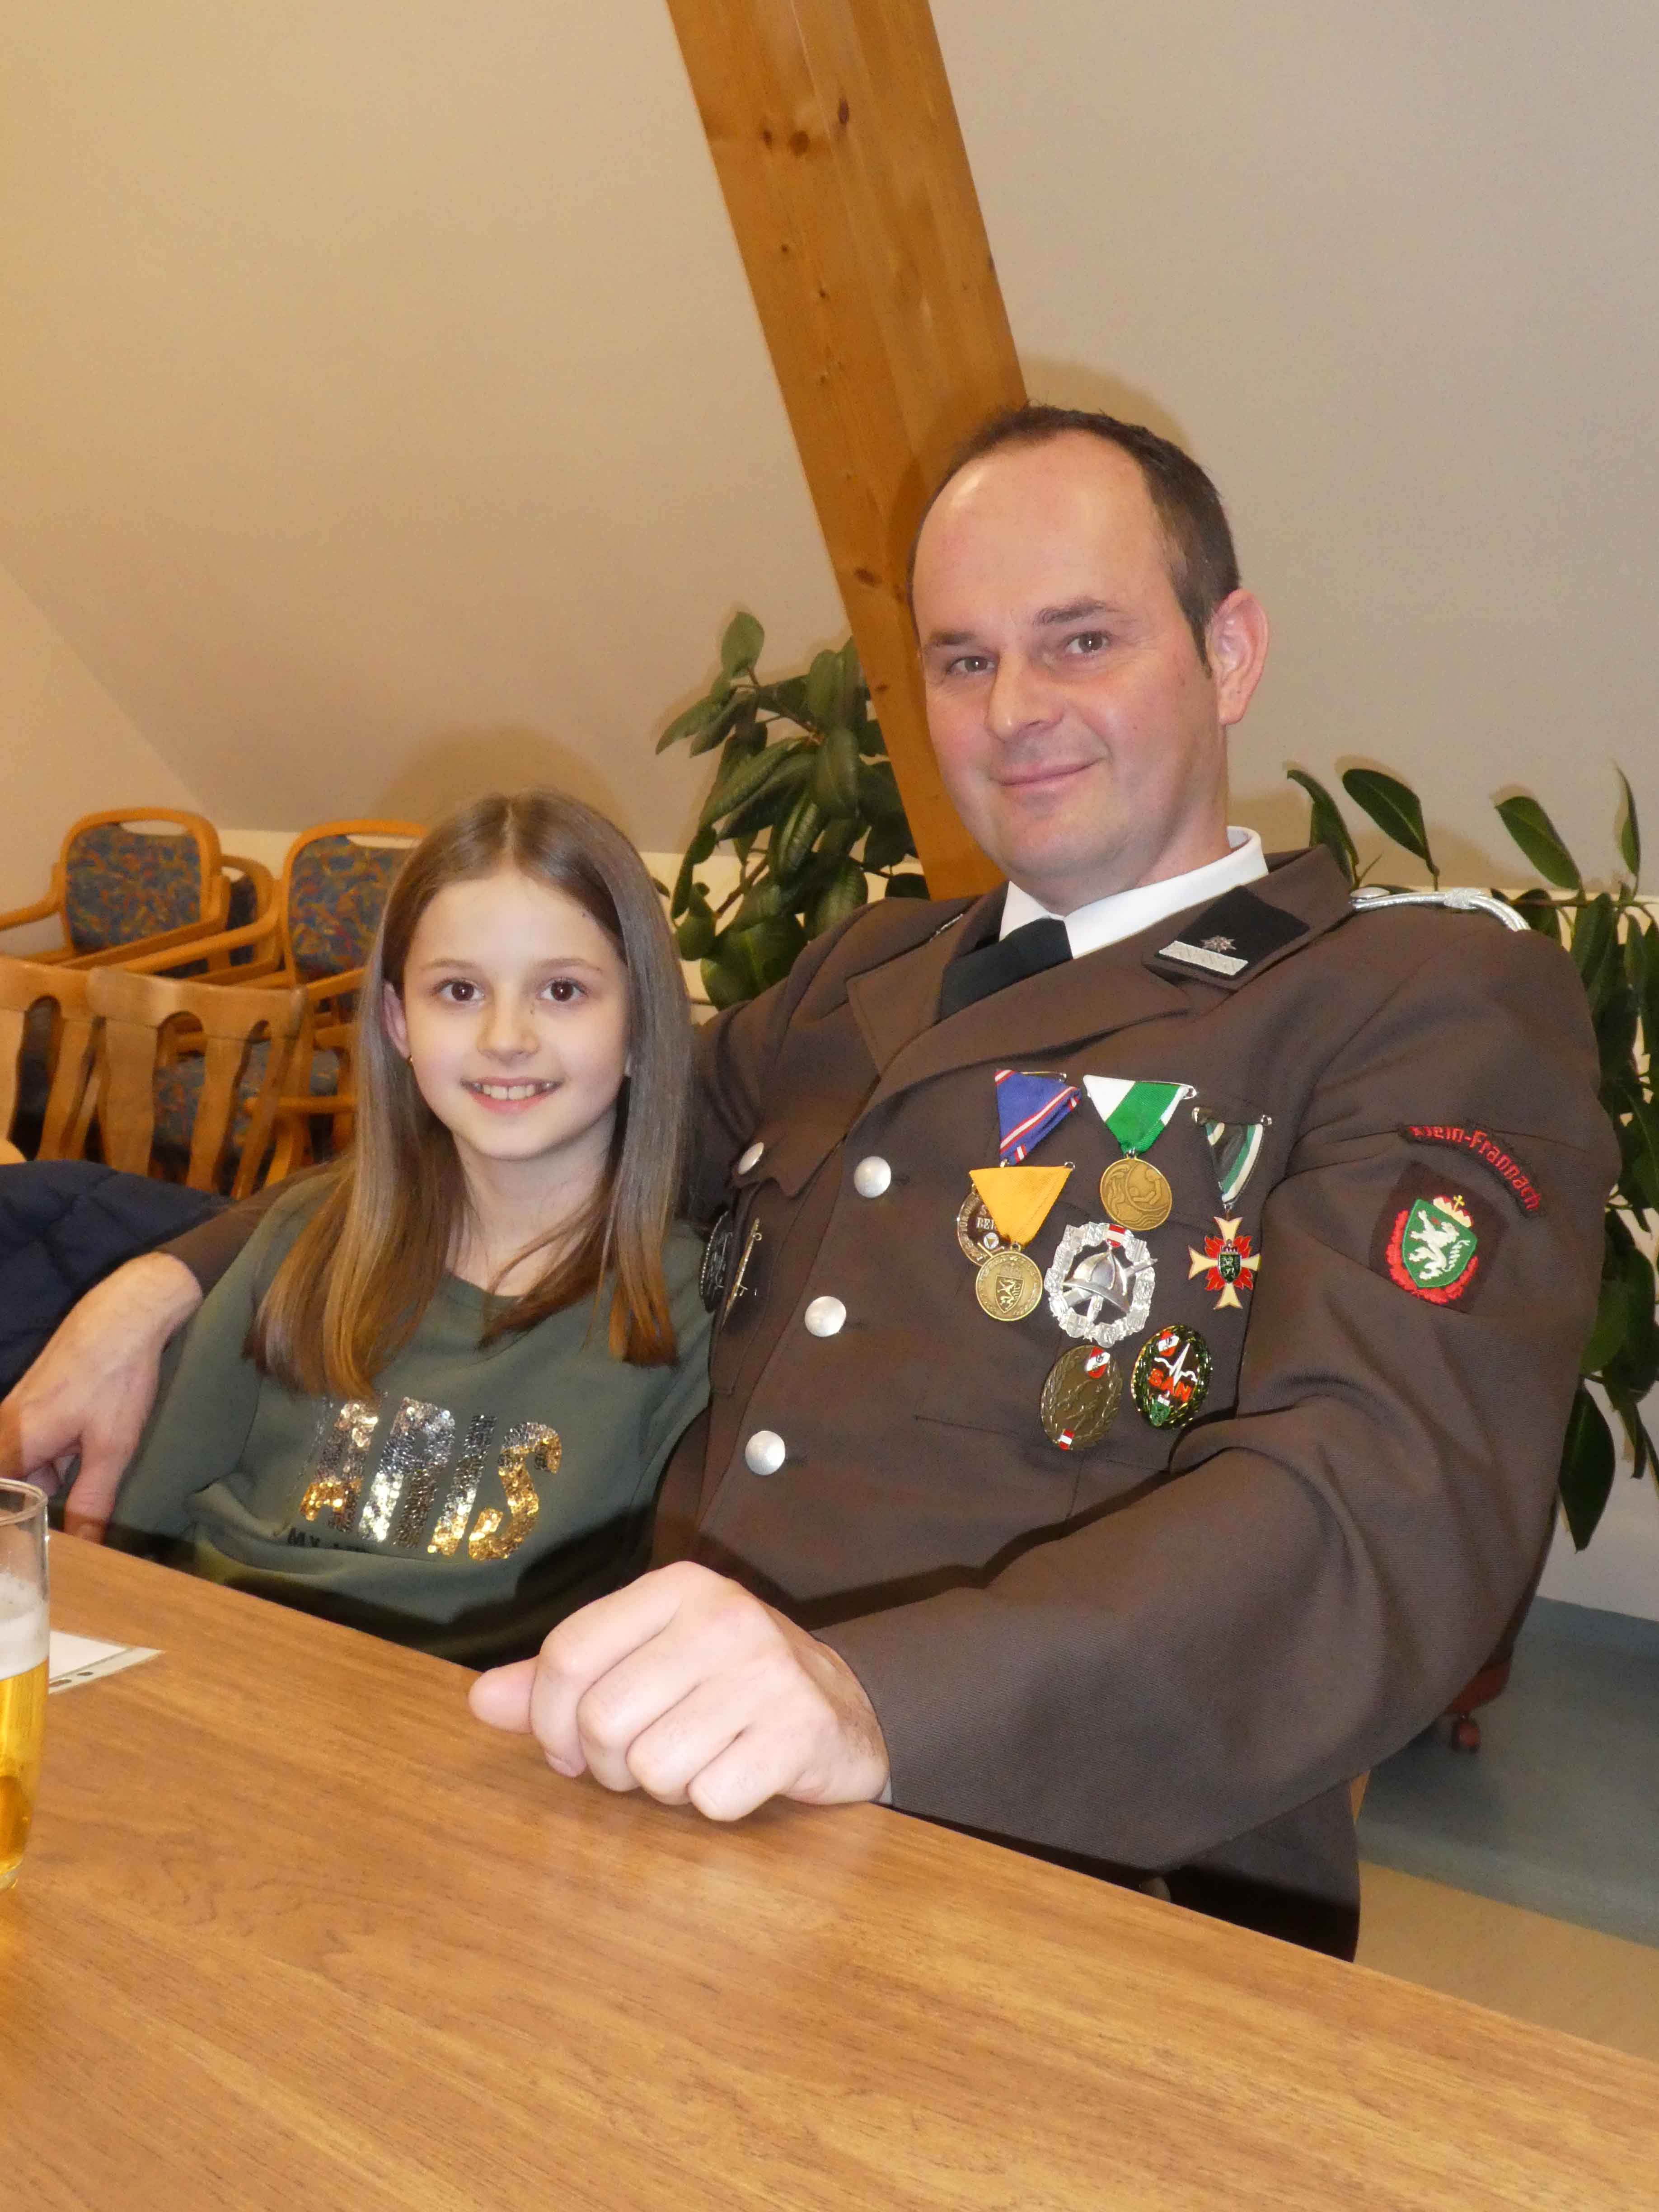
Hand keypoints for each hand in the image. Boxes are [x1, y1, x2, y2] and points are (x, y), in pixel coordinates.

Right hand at [0, 1253, 202, 1539]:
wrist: (124, 1316)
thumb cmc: (116, 1378)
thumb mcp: (112, 1447)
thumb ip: (92, 1499)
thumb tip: (82, 1545)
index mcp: (13, 1443)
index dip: (10, 1522)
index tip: (21, 1544)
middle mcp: (4, 1429)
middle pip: (8, 1485)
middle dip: (28, 1505)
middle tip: (57, 1528)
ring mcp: (15, 1416)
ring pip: (21, 1467)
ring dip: (46, 1482)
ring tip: (79, 1487)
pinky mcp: (31, 1407)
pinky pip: (30, 1447)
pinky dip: (52, 1460)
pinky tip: (80, 1456)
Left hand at [470, 1561, 889, 1819]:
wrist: (845, 1707)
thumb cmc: (725, 1687)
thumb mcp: (646, 1662)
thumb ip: (562, 1682)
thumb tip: (481, 1702)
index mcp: (676, 1588)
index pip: (567, 1655)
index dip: (547, 1719)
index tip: (567, 1748)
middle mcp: (722, 1617)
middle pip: (602, 1720)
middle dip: (609, 1764)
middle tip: (642, 1762)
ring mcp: (767, 1672)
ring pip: (652, 1766)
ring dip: (664, 1786)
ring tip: (696, 1761)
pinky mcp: (800, 1730)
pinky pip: (710, 1799)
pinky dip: (714, 1804)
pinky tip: (739, 1774)